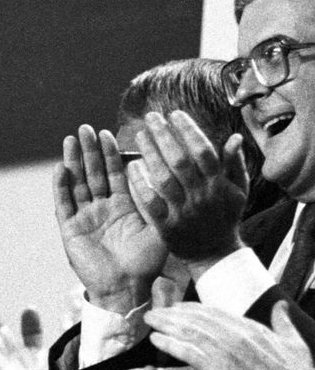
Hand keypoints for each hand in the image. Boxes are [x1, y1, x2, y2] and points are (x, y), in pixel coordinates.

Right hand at [52, 125, 167, 312]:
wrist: (127, 287)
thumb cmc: (147, 262)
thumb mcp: (160, 227)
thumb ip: (160, 203)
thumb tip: (171, 176)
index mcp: (123, 206)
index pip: (114, 174)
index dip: (110, 154)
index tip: (107, 133)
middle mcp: (102, 208)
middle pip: (93, 173)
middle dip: (89, 151)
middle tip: (85, 128)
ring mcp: (84, 217)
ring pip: (77, 183)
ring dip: (73, 161)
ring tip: (70, 140)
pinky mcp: (70, 229)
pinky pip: (64, 204)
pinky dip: (61, 186)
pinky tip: (60, 168)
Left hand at [125, 110, 248, 268]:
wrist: (214, 254)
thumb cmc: (224, 216)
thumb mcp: (238, 191)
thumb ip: (234, 164)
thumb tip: (233, 138)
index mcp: (219, 184)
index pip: (204, 152)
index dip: (189, 131)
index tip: (175, 115)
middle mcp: (201, 196)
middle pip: (180, 161)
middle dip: (164, 136)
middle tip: (151, 118)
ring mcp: (183, 211)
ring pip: (164, 179)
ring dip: (150, 154)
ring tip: (139, 135)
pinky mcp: (166, 226)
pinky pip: (150, 202)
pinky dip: (140, 183)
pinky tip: (131, 166)